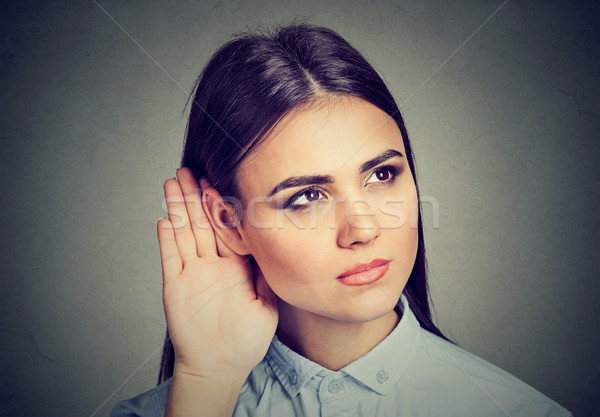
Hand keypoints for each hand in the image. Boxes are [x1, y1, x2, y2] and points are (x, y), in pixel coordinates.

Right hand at [157, 167, 277, 379]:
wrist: (222, 364)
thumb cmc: (246, 338)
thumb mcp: (267, 302)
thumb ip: (267, 273)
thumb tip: (274, 244)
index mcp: (233, 265)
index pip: (226, 227)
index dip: (221, 205)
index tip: (220, 181)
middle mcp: (211, 263)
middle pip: (201, 222)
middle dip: (195, 196)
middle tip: (190, 169)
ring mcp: (191, 272)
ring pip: (184, 232)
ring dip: (178, 208)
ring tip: (173, 182)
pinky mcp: (175, 285)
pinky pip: (170, 258)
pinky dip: (167, 239)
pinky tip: (164, 219)